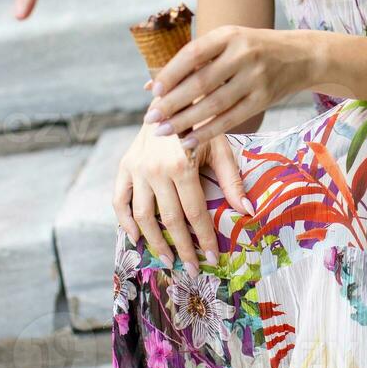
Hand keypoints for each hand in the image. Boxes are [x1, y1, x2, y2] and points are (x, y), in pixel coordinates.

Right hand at [112, 122, 252, 275]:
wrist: (172, 99)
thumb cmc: (202, 124)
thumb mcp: (221, 147)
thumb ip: (231, 181)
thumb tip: (247, 211)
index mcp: (182, 165)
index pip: (194, 213)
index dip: (203, 238)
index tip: (211, 258)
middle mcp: (156, 170)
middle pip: (170, 220)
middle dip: (182, 248)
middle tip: (191, 268)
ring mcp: (136, 169)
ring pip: (143, 217)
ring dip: (155, 242)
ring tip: (167, 259)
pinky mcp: (124, 167)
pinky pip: (119, 201)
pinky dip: (125, 222)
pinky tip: (137, 238)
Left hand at [145, 26, 317, 142]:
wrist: (301, 56)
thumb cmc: (253, 50)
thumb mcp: (227, 43)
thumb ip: (192, 62)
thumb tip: (151, 87)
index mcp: (229, 35)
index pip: (192, 54)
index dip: (170, 74)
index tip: (154, 92)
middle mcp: (243, 54)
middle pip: (200, 82)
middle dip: (172, 103)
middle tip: (150, 118)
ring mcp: (255, 78)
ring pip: (214, 104)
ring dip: (185, 121)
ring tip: (163, 131)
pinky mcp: (263, 99)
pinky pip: (230, 119)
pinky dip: (207, 132)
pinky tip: (188, 140)